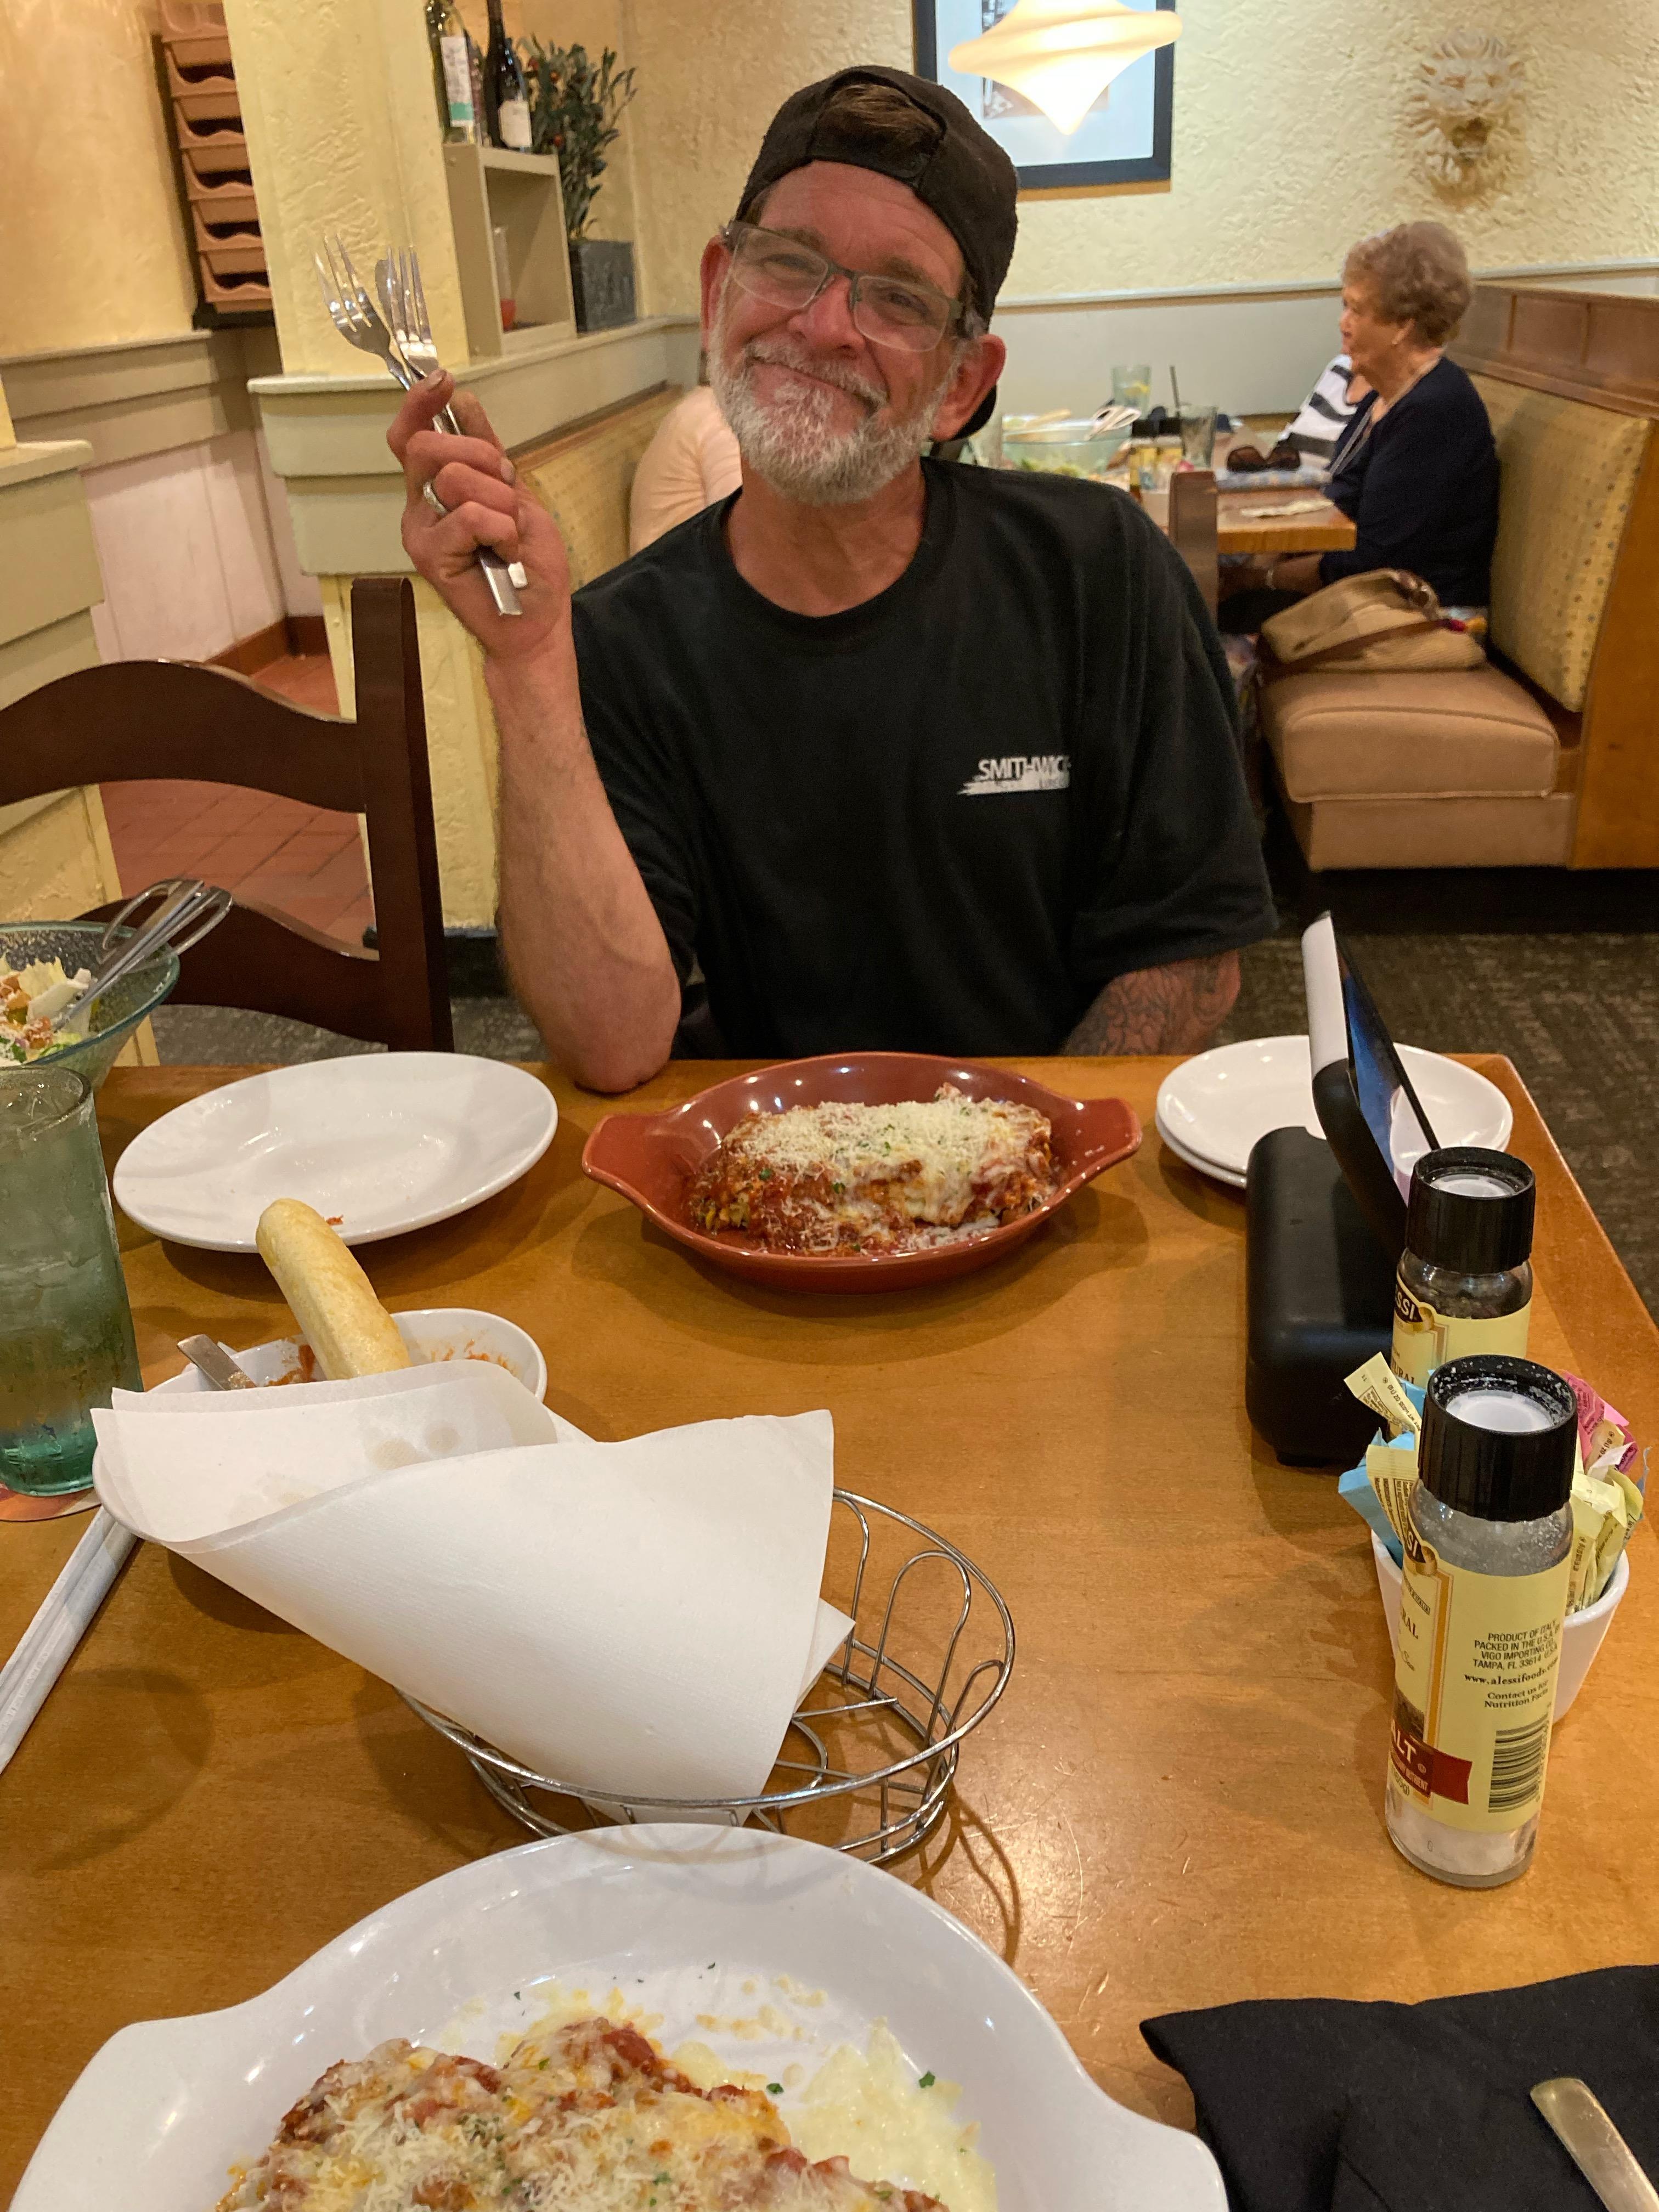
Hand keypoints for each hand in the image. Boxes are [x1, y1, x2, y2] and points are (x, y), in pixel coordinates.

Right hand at [387, 372, 571, 661]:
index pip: (410, 435)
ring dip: (500, 501)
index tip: (442, 379)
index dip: (420, 403)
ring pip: (454, 477)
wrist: (538, 617)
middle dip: (480, 456)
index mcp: (434, 487)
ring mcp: (421, 532)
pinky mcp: (431, 557)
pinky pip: (471, 515)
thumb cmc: (527, 564)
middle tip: (506, 488)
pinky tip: (506, 552)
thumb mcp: (515, 493)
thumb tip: (462, 400)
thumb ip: (488, 450)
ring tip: (508, 533)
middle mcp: (419, 506)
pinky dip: (502, 530)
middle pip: (428, 445)